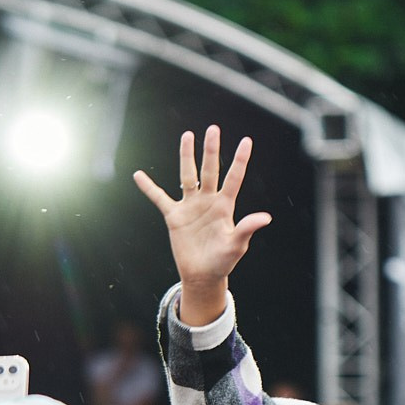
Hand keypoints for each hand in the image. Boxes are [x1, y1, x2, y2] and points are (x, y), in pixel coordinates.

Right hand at [133, 125, 272, 325]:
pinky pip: (159, 198)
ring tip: (187, 135)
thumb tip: (266, 217)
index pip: (234, 178)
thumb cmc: (223, 261)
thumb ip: (247, 228)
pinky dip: (149, 188)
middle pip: (210, 170)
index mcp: (225, 206)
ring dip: (187, 157)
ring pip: (187, 176)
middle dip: (211, 150)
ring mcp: (191, 206)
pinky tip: (139, 175)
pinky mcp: (174, 216)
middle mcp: (208, 201)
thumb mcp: (236, 245)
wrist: (203, 275)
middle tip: (213, 129)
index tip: (247, 140)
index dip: (240, 160)